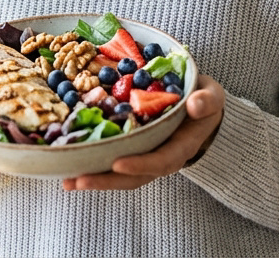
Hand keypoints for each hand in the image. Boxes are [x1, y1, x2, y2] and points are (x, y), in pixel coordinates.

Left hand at [63, 74, 225, 190]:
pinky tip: (68, 164)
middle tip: (78, 181)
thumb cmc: (203, 100)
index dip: (141, 165)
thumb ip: (207, 101)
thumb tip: (196, 104)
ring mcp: (145, 156)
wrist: (199, 106)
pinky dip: (92, 164)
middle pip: (134, 177)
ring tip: (67, 180)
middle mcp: (161, 157)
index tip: (118, 164)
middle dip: (106, 180)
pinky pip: (111, 161)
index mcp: (181, 147)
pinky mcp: (132, 150)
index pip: (161, 161)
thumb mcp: (211, 97)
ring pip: (119, 174)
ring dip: (94, 179)